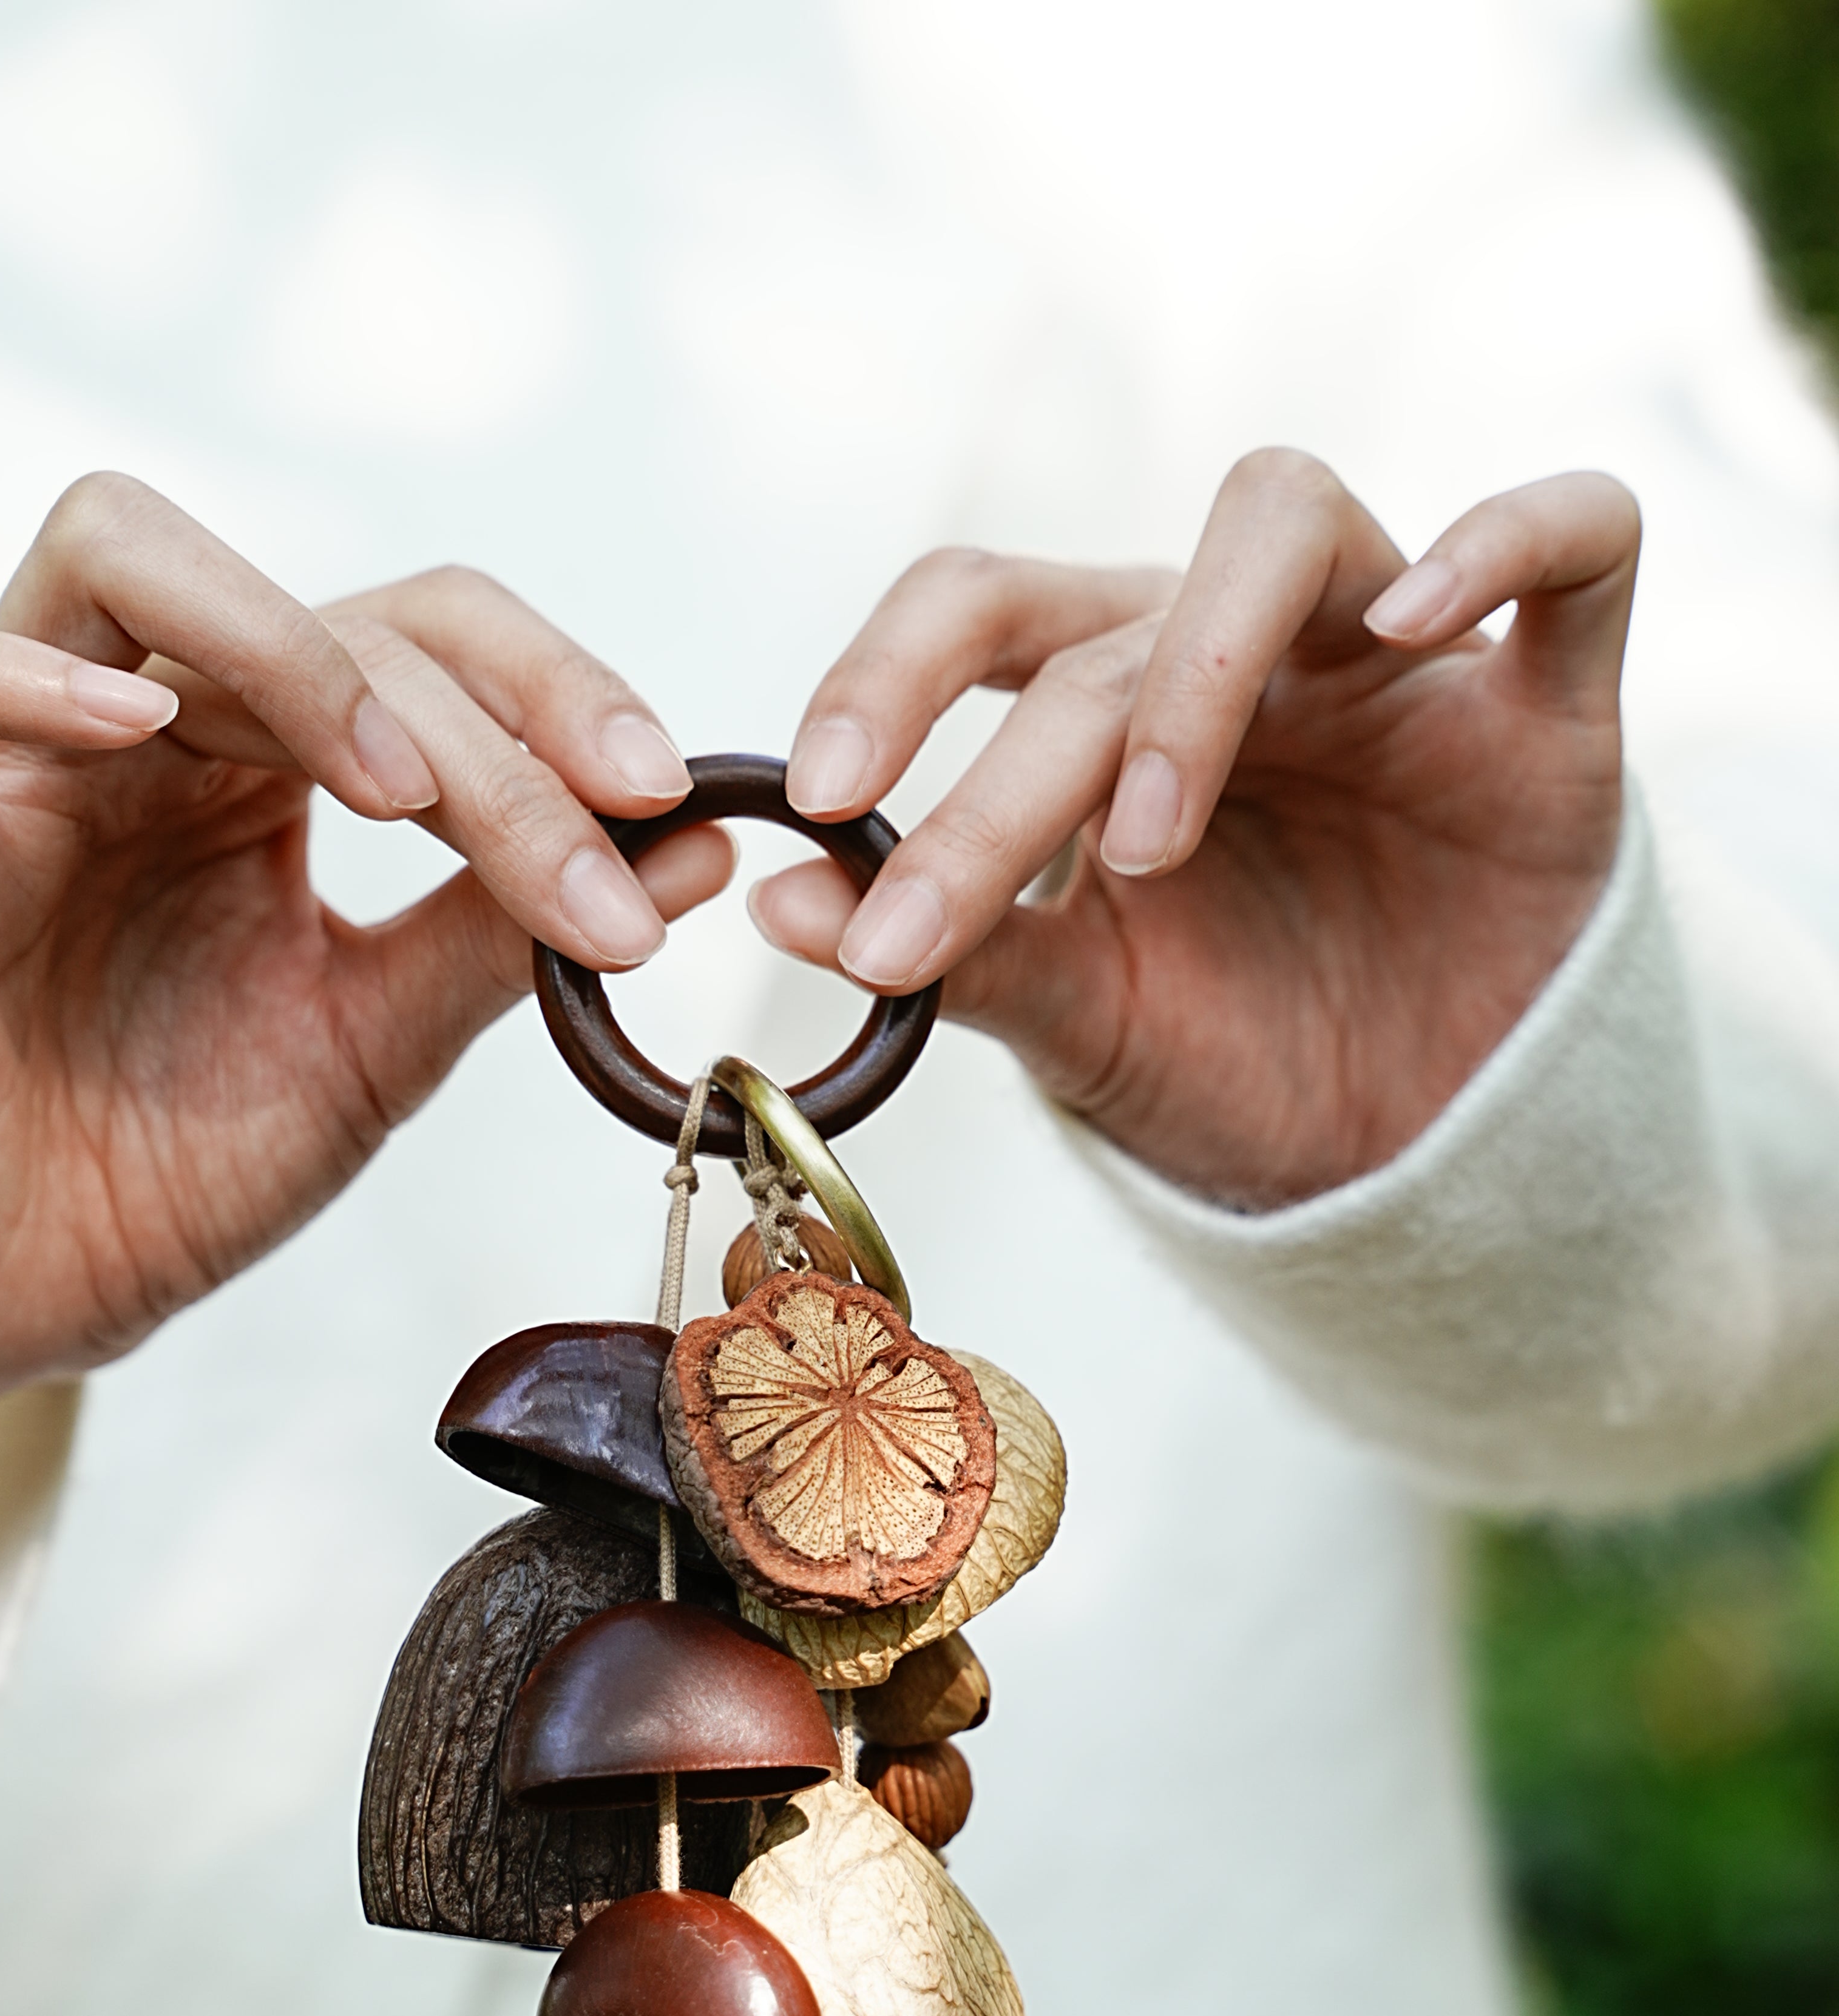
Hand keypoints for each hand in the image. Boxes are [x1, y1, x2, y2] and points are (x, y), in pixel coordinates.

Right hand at [0, 474, 732, 1398]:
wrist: (7, 1286)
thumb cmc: (157, 1170)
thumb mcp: (367, 1046)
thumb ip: (506, 938)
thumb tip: (697, 849)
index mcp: (265, 768)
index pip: (427, 647)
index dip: (554, 694)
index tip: (662, 797)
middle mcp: (157, 725)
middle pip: (339, 614)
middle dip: (492, 724)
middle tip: (600, 828)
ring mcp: (35, 750)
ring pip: (137, 557)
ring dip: (297, 653)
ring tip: (400, 790)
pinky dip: (45, 680)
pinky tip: (135, 727)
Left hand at [750, 452, 1637, 1206]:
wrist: (1417, 1155)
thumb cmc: (1239, 1063)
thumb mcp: (1089, 1021)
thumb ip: (962, 953)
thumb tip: (781, 901)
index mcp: (1113, 698)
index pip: (977, 612)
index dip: (883, 679)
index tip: (813, 807)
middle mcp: (1240, 646)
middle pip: (1109, 620)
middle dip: (1005, 778)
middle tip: (934, 915)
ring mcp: (1396, 655)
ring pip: (1288, 520)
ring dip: (1196, 672)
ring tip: (1146, 845)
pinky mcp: (1549, 699)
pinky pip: (1576, 537)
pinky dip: (1504, 543)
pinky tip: (1421, 620)